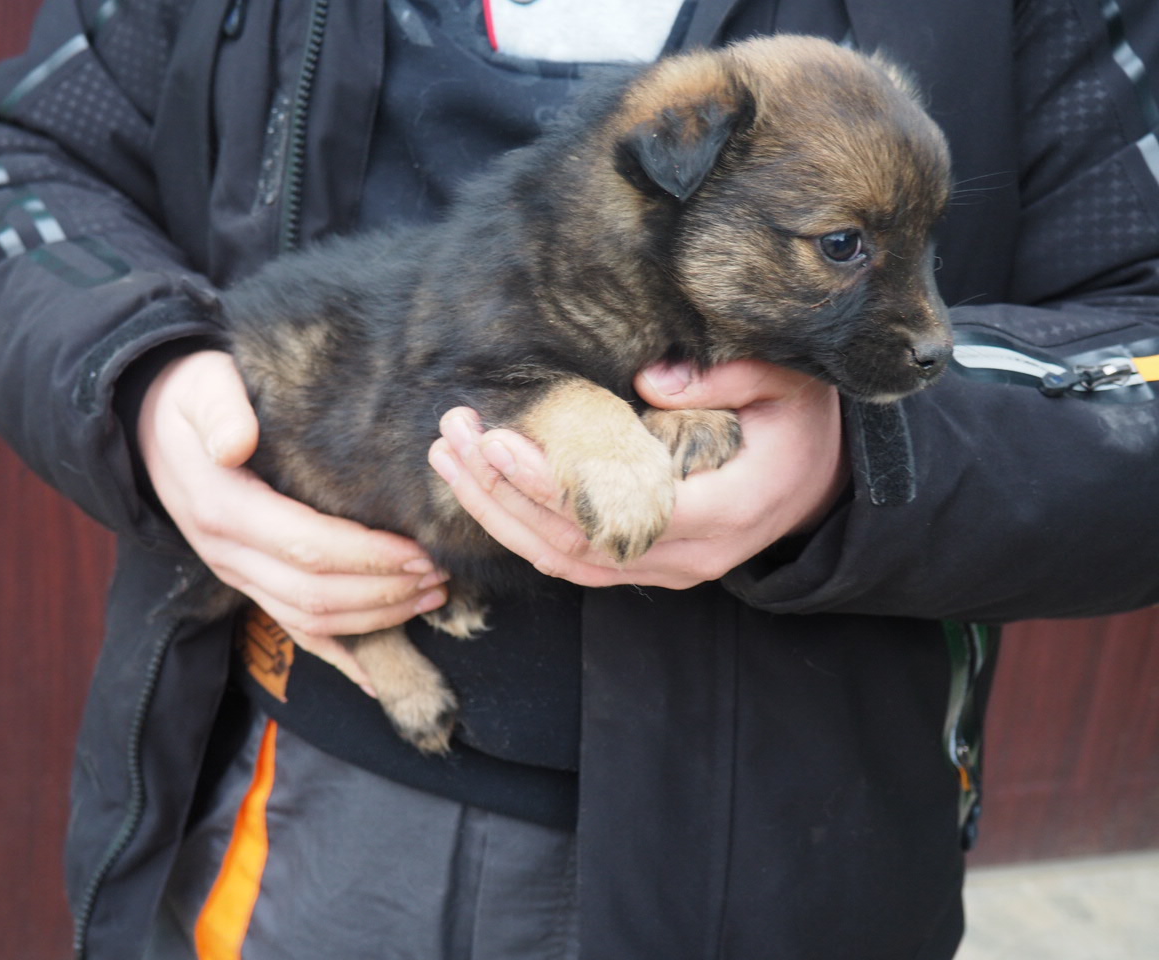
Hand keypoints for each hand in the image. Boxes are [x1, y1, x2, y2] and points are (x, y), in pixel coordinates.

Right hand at [137, 350, 448, 689]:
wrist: (149, 426)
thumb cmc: (192, 400)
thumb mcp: (202, 387)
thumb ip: (220, 409)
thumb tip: (235, 442)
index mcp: (225, 509)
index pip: (308, 547)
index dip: (369, 556)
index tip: (420, 551)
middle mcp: (228, 554)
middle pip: (316, 595)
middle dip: (385, 592)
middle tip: (440, 575)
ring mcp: (237, 575)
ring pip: (309, 620)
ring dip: (375, 618)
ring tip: (430, 597)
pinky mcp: (247, 582)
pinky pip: (292, 629)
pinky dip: (337, 654)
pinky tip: (377, 673)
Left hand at [427, 359, 847, 589]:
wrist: (823, 487)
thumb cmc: (803, 428)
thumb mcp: (788, 386)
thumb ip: (729, 377)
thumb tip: (651, 378)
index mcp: (725, 508)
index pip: (622, 509)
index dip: (556, 485)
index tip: (499, 444)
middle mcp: (690, 555)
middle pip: (576, 541)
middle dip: (505, 492)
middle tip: (454, 437)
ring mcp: (668, 570)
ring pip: (565, 559)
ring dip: (500, 513)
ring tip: (450, 458)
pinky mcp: (649, 568)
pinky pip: (575, 564)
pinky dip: (524, 533)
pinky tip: (482, 494)